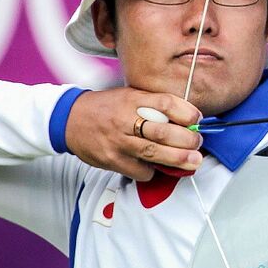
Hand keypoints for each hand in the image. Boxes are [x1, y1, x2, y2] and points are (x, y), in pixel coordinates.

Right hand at [64, 88, 203, 180]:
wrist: (70, 119)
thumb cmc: (106, 107)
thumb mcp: (129, 96)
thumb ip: (153, 104)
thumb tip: (185, 118)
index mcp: (132, 99)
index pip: (165, 103)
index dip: (186, 111)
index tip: (197, 118)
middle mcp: (125, 119)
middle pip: (164, 131)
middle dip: (187, 140)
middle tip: (198, 143)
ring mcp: (118, 141)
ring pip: (154, 153)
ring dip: (178, 159)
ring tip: (194, 161)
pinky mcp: (112, 160)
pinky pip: (140, 170)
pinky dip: (153, 171)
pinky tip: (157, 167)